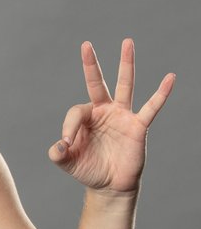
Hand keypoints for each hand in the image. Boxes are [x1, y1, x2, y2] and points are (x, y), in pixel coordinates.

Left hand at [49, 39, 174, 194]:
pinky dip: (161, 93)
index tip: (66, 144)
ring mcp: (122, 116)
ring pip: (124, 86)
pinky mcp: (138, 126)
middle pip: (97, 82)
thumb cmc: (89, 170)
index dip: (69, 127)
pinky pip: (151, 107)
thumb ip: (58, 153)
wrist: (110, 186)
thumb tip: (60, 144)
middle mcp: (104, 111)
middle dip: (91, 64)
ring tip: (127, 42)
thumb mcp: (68, 162)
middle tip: (85, 44)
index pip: (76, 111)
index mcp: (87, 117)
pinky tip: (170, 78)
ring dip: (126, 64)